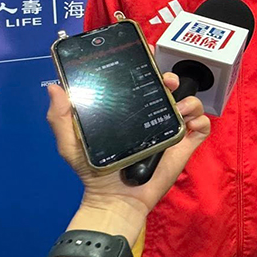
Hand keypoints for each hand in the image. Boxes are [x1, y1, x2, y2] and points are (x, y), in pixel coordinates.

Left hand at [47, 73, 209, 218]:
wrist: (115, 199)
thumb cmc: (94, 172)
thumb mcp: (71, 143)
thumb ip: (61, 117)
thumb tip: (55, 86)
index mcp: (129, 112)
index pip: (141, 82)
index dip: (147, 66)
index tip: (147, 56)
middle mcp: (151, 117)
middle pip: (169, 88)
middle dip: (172, 78)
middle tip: (167, 82)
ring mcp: (170, 131)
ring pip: (190, 104)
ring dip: (189, 101)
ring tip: (178, 109)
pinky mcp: (184, 146)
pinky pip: (201, 127)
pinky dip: (200, 121)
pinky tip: (188, 124)